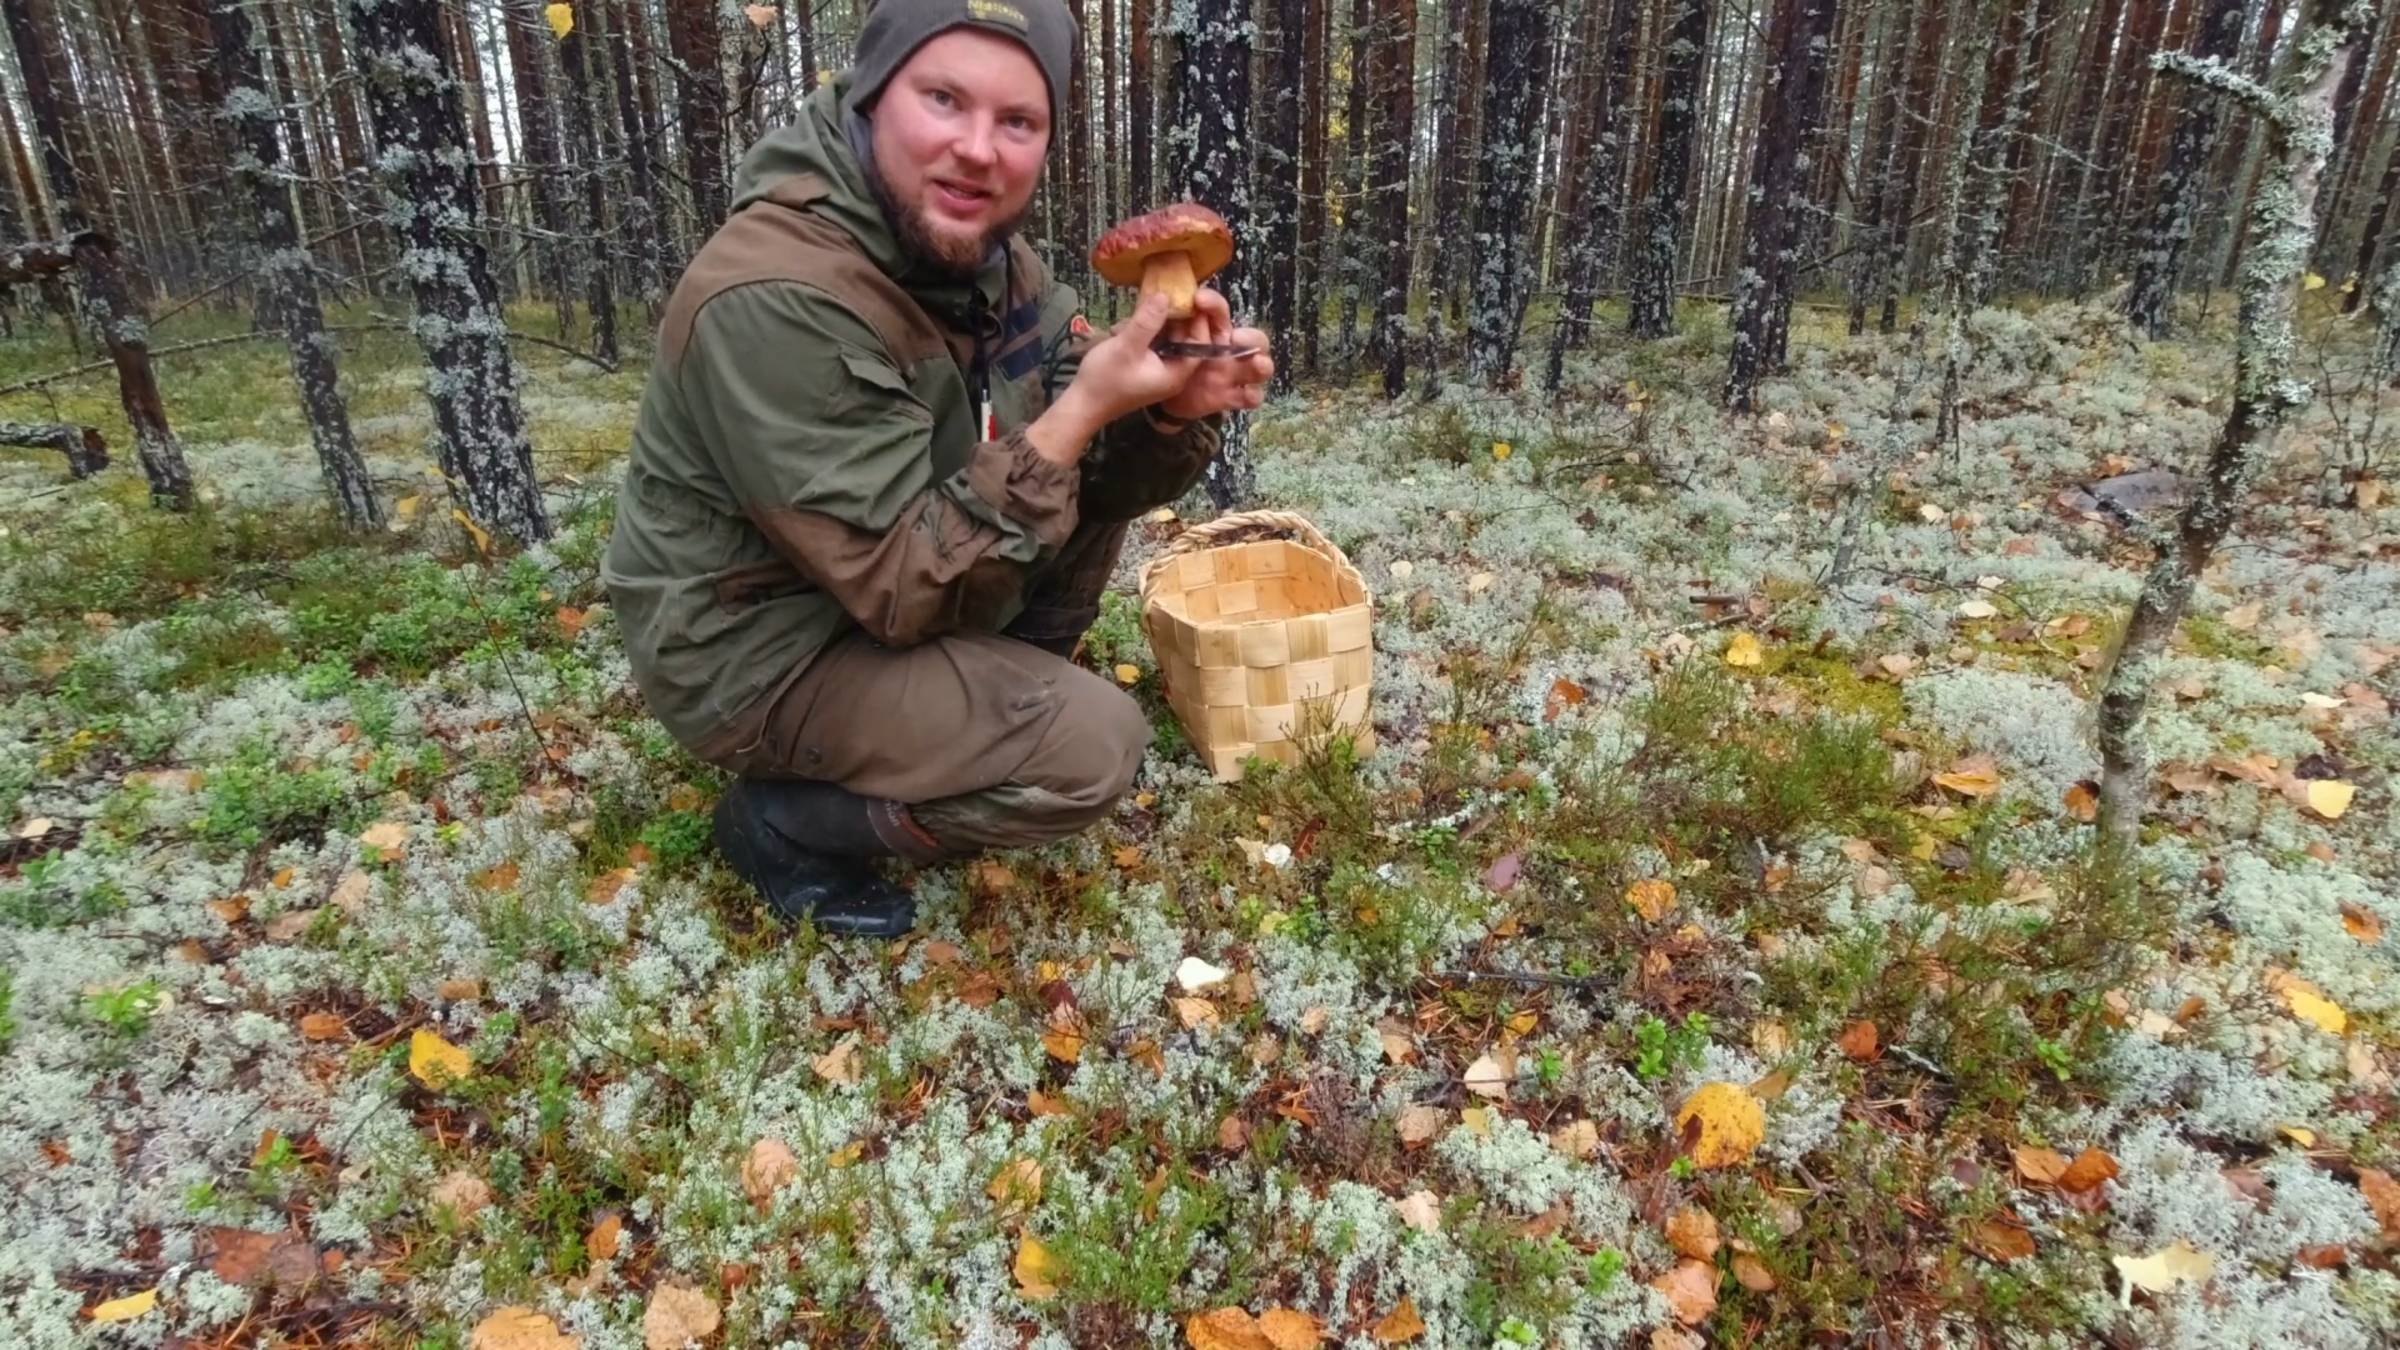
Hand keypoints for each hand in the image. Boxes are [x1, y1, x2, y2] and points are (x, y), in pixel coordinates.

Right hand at [1062, 291, 1204, 424]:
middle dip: (1170, 317)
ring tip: (1136, 312)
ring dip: (1151, 324)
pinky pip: (1152, 344)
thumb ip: (1147, 321)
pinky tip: (1124, 327)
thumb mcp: (1127, 346)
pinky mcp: (1145, 367)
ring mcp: (1158, 370)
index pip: (1199, 342)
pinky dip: (1142, 333)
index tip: (1189, 296)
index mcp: (1176, 373)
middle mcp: (1172, 373)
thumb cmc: (1105, 379)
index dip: (1197, 319)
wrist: (1082, 405)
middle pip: (1182, 338)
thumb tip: (1166, 295)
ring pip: (1165, 338)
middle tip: (1158, 296)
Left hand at [1157, 288, 1271, 422]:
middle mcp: (1226, 350)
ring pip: (1258, 365)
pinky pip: (1251, 396)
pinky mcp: (1230, 395)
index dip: (1213, 303)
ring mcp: (1231, 373)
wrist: (1157, 395)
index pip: (1218, 311)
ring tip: (1257, 363)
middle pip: (1252, 338)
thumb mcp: (1148, 341)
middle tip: (1238, 338)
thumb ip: (1152, 322)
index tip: (1198, 299)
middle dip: (1251, 338)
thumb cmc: (1157, 361)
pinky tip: (1248, 395)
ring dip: (1261, 364)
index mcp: (1208, 330)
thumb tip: (1158, 298)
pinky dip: (1253, 395)